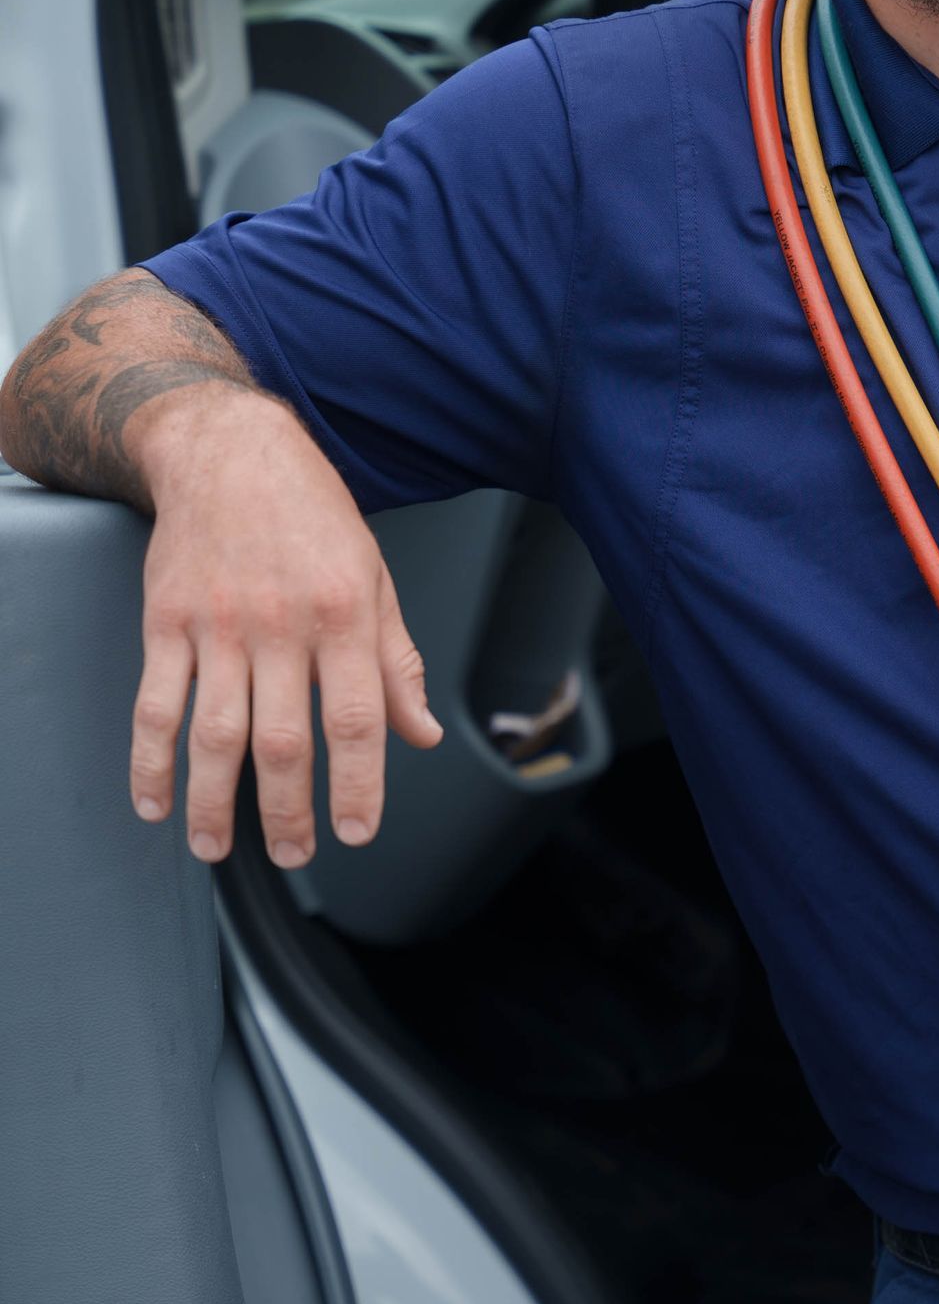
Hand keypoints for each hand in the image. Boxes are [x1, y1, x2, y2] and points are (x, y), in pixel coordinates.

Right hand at [129, 389, 440, 866]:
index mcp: (344, 613)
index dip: (358, 784)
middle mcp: (282, 624)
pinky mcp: (166, 622)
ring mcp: (218, 626)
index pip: (356, 719)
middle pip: (282, 741)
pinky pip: (156, 704)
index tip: (356, 832)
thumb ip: (397, 661)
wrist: (229, 449)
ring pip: (215, 734)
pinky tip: (156, 801)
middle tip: (294, 854)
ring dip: (215, 803)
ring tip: (218, 848)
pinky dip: (150, 761)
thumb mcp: (375, 576)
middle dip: (287, 812)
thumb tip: (421, 733)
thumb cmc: (310, 513)